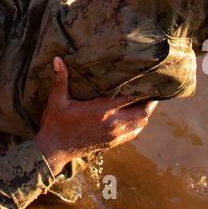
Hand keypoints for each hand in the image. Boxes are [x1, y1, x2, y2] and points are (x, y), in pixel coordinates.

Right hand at [34, 57, 156, 175]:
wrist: (55, 149)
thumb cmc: (56, 122)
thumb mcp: (57, 100)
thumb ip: (60, 79)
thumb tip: (58, 58)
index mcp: (102, 111)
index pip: (131, 97)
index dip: (142, 87)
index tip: (147, 76)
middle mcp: (112, 123)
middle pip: (143, 112)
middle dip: (150, 100)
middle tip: (152, 87)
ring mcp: (114, 135)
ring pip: (141, 123)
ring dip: (146, 111)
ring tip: (147, 98)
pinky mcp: (113, 142)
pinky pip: (134, 133)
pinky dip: (139, 123)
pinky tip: (136, 114)